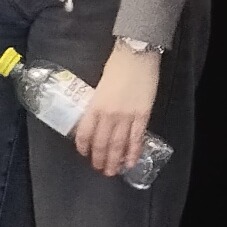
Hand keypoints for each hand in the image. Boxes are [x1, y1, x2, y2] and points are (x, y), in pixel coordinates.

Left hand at [75, 44, 161, 178]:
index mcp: (95, 106)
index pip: (85, 133)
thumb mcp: (100, 86)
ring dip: (115, 160)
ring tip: (113, 171)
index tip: (85, 154)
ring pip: (118, 145)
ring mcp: (126, 117)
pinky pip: (136, 139)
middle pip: (102, 143)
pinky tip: (131, 162)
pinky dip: (133, 152)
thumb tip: (98, 117)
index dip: (84, 147)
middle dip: (100, 159)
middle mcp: (108, 115)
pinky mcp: (142, 115)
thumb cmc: (116, 66)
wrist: (136, 55)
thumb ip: (98, 103)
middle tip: (100, 169)